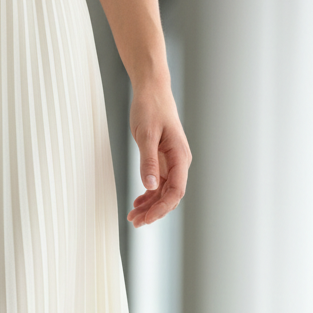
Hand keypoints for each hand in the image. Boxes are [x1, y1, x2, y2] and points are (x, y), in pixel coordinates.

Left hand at [128, 82, 191, 227]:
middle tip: (135, 222)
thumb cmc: (151, 108)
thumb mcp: (146, 135)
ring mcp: (170, 162)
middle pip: (170, 196)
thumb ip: (148, 161)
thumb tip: (150, 186)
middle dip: (154, 211)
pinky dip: (148, 195)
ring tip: (132, 216)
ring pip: (162, 192)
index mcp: (180, 156)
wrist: (151, 91)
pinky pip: (157, 184)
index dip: (162, 207)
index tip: (147, 218)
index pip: (176, 191)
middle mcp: (178, 162)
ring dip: (149, 206)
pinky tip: (137, 202)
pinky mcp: (162, 160)